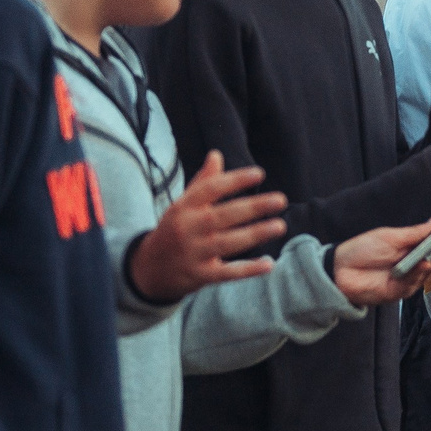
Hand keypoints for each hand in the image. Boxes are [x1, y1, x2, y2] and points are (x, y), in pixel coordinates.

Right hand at [129, 153, 288, 302]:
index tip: (259, 173)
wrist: (149, 269)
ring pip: (227, 243)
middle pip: (222, 216)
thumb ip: (202, 182)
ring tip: (280, 225)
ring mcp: (193, 254)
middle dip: (252, 207)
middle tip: (281, 200)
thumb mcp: (182, 205)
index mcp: (183, 207)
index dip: (234, 180)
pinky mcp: (201, 276)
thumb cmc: (174, 230)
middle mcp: (187, 229)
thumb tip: (216, 154)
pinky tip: (269, 263)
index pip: (210, 189)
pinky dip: (248, 270)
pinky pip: (227, 273)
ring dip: (255, 234)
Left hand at [330, 216, 430, 304]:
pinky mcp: (399, 292)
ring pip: (428, 271)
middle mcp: (412, 264)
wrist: (339, 269)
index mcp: (411, 249)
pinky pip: (413, 282)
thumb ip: (415, 233)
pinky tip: (425, 262)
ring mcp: (407, 279)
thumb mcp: (391, 237)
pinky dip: (420, 272)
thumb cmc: (362, 250)